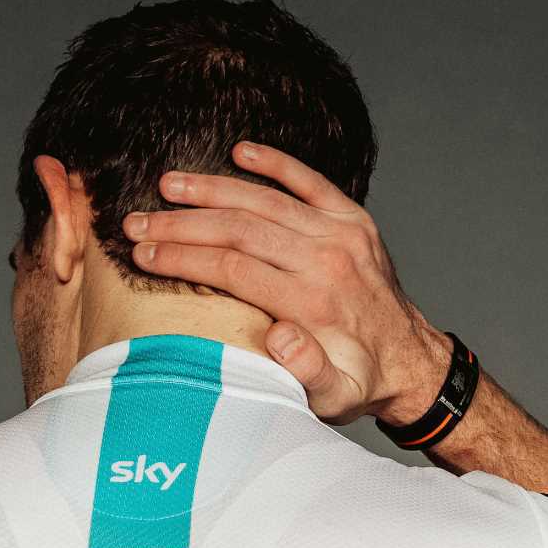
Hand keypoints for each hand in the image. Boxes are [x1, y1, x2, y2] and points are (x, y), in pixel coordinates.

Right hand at [122, 140, 452, 424]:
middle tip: (137, 223)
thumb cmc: (360, 381)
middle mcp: (328, 259)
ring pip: (265, 200)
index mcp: (315, 303)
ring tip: (166, 185)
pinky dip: (275, 162)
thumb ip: (309, 372)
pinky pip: (310, 181)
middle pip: (241, 228)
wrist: (411, 361)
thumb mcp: (337, 397)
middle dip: (182, 224)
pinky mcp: (352, 218)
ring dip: (212, 189)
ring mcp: (342, 233)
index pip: (234, 268)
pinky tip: (240, 150)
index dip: (183, 258)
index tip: (143, 255)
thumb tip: (280, 336)